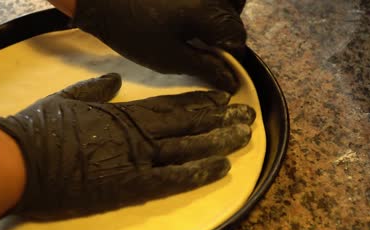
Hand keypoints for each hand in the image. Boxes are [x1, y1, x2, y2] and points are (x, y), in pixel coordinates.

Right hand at [0, 73, 254, 219]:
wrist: (20, 159)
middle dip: (219, 120)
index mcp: (124, 114)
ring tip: (244, 136)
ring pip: (186, 148)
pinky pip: (170, 179)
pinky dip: (197, 173)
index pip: (171, 106)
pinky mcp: (129, 186)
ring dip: (218, 142)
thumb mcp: (69, 98)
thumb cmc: (40, 127)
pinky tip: (221, 168)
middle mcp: (137, 134)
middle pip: (187, 125)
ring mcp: (135, 159)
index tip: (222, 100)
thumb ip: (97, 88)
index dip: (200, 103)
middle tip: (246, 116)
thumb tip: (116, 79)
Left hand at [73, 0, 246, 92]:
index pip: (237, 37)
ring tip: (198, 29)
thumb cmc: (132, 31)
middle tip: (203, 48)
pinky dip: (210, 5)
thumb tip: (232, 81)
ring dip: (221, 16)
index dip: (230, 56)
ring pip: (228, 1)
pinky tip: (190, 14)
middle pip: (234, 17)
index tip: (217, 66)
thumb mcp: (170, 58)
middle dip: (224, 35)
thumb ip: (205, 68)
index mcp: (208, 12)